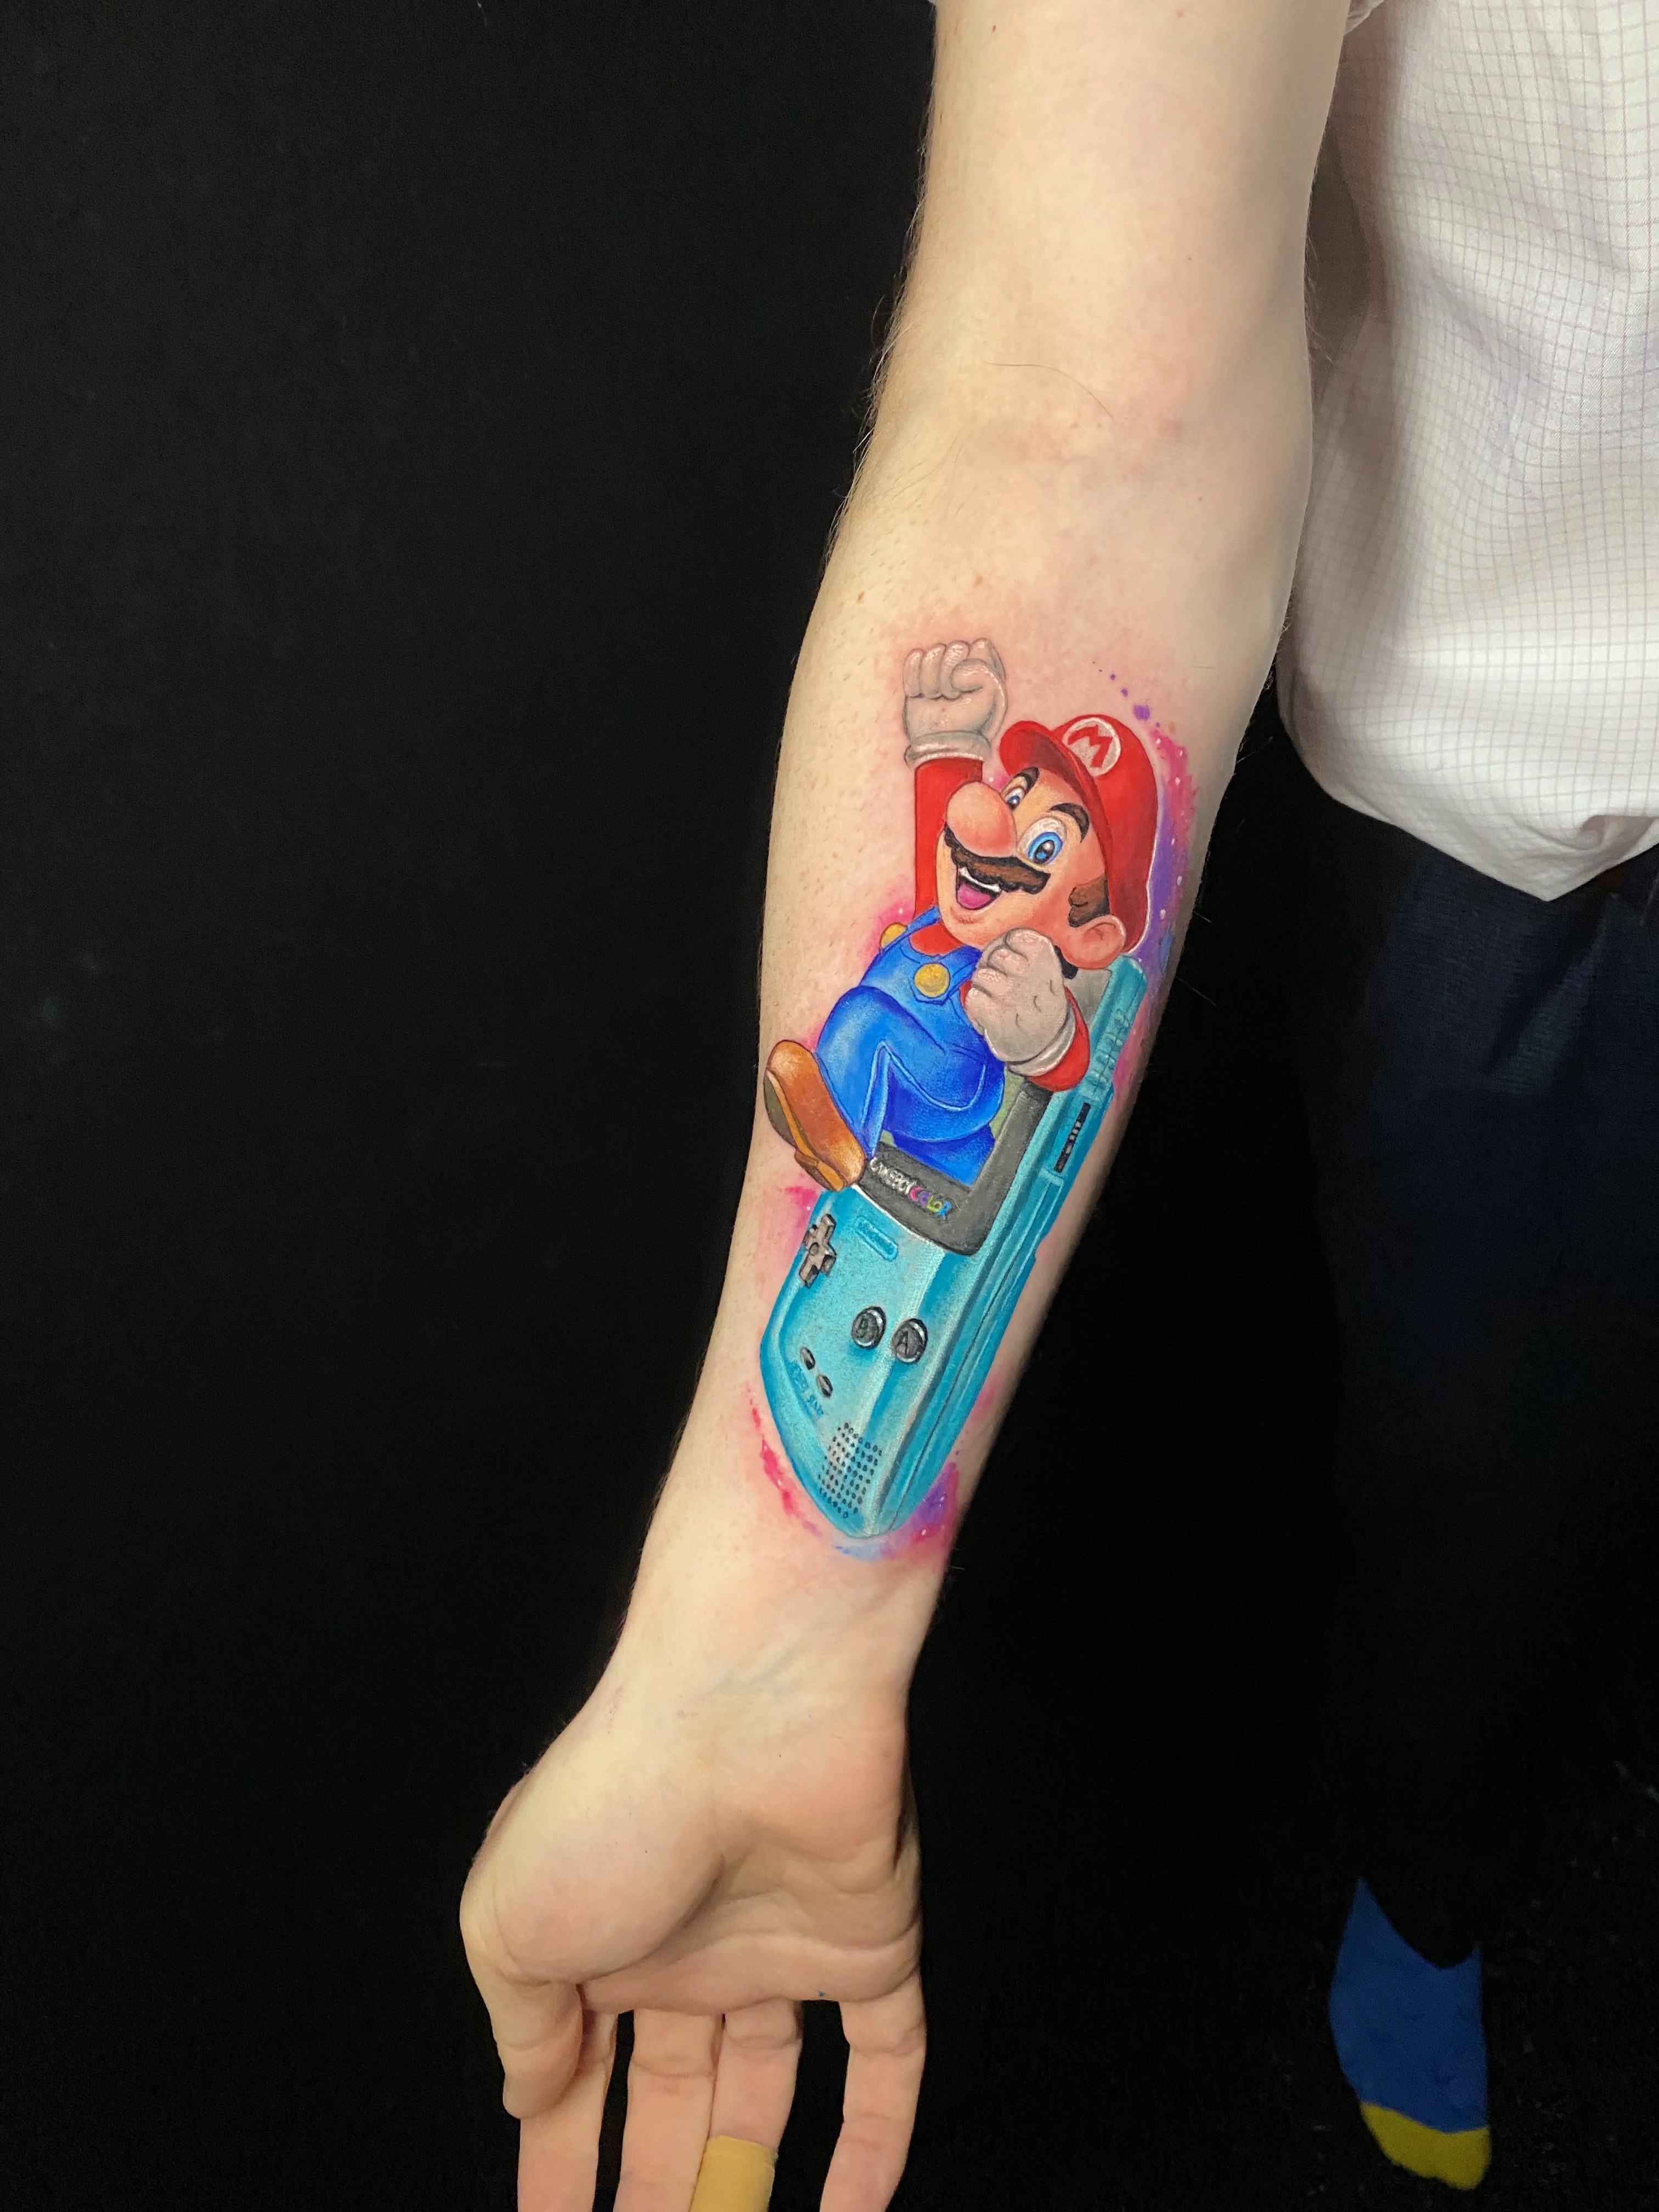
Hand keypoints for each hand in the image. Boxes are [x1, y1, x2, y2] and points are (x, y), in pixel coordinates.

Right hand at [461, 1654, 922, 2211]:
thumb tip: (523, 2097)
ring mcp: (781, 1947)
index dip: (559, 2159)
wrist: (745, 1714)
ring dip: (751, 2182)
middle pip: (674, 2098)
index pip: (576, 2077)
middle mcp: (691, 1945)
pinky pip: (886, 2063)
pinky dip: (877, 2145)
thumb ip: (520, 2026)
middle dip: (656, 2188)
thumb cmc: (612, 1805)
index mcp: (598, 1935)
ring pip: (770, 2093)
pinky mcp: (870, 1949)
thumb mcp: (509, 1923)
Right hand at [901, 638, 1006, 758]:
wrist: (942, 743)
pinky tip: (920, 694)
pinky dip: (914, 679)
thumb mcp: (993, 698)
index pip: (980, 645)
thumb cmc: (971, 721)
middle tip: (952, 697)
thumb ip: (985, 672)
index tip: (971, 691)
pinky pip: (914, 657)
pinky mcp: (919, 671)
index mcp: (986, 663)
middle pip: (955, 647)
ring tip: (936, 698)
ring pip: (932, 652)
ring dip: (932, 681)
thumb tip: (956, 670)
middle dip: (951, 676)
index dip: (973, 669)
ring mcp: (940, 665)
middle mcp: (963, 660)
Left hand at [963, 928, 1072, 1067]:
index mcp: (1049, 971)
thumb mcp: (1044, 975)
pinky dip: (975, 1002)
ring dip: (981, 982)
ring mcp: (1019, 1006)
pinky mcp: (1001, 1024)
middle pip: (1000, 955)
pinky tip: (988, 1009)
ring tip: (991, 993)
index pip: (1027, 940)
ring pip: (983, 975)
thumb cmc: (1035, 1002)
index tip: (1012, 949)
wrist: (1042, 1045)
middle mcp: (1037, 986)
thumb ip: (1026, 952)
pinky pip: (974, 998)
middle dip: (991, 961)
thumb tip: (1001, 941)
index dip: (1012, 940)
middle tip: (998, 974)